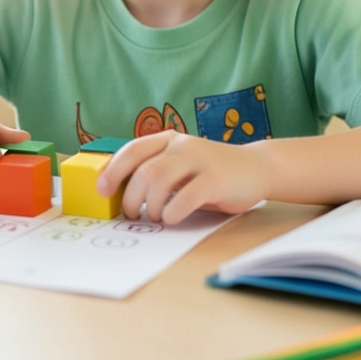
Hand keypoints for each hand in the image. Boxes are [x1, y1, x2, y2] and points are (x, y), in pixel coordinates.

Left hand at [96, 131, 273, 224]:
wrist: (257, 168)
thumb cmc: (211, 173)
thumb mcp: (182, 167)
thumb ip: (158, 172)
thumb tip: (121, 194)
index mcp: (169, 140)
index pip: (133, 150)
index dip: (113, 171)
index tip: (102, 191)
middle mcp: (182, 145)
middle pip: (143, 169)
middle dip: (131, 197)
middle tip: (132, 215)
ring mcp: (200, 160)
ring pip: (159, 178)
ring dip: (151, 205)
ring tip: (156, 217)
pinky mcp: (216, 179)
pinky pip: (187, 195)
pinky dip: (173, 211)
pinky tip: (172, 219)